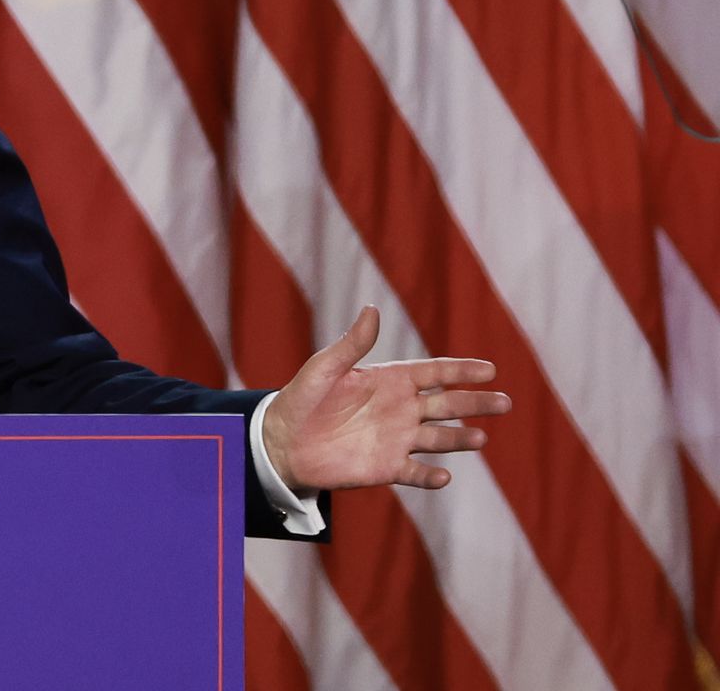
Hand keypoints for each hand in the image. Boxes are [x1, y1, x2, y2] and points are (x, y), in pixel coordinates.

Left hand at [262, 306, 510, 491]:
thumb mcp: (325, 368)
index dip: (462, 371)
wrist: (282, 442)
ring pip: (440, 439)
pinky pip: (416, 472)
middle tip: (504, 403)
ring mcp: (397, 439)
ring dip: (460, 439)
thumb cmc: (301, 399)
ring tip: (480, 438)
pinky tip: (444, 476)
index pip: (435, 373)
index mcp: (390, 380)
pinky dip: (431, 476)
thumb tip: (372, 308)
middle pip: (448, 405)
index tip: (490, 369)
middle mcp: (401, 409)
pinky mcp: (387, 467)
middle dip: (476, 404)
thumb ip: (352, 344)